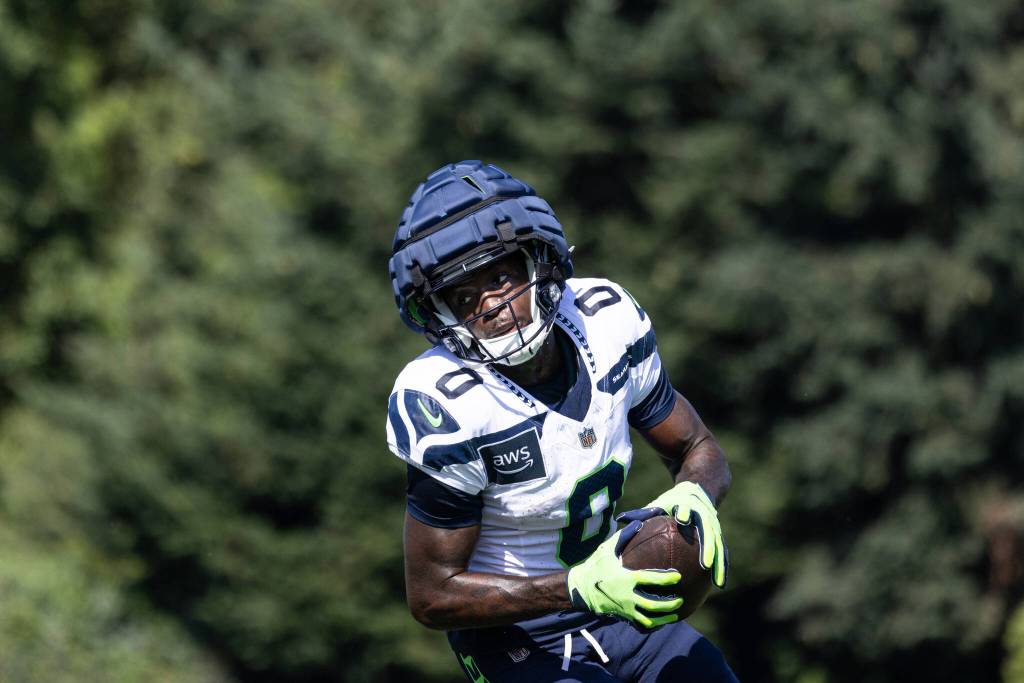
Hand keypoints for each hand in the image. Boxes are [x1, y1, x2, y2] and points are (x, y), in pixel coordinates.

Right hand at [566, 524, 682, 628]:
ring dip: (664, 618)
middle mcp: (627, 596)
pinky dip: (653, 624)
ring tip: (675, 614)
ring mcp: (625, 608)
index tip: (678, 576)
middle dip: (670, 604)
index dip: (666, 578)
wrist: (581, 589)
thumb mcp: (607, 549)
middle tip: (681, 600)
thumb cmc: (596, 566)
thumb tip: (639, 523)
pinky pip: (641, 623)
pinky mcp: (623, 616)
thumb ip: (623, 536)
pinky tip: (661, 621)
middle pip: (653, 605)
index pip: (650, 579)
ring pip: (649, 619)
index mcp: (625, 578)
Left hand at [617, 481, 727, 587]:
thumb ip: (642, 513)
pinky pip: (722, 552)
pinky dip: (722, 567)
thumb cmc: (673, 500)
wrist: (700, 488)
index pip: (686, 506)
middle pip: (709, 530)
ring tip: (717, 583)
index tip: (682, 518)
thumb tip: (621, 519)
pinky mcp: (719, 534)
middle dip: (709, 546)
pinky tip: (718, 584)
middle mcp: (704, 514)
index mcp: (688, 504)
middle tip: (706, 563)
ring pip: (720, 545)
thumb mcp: (659, 503)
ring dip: (720, 564)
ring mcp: (714, 525)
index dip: (685, 511)